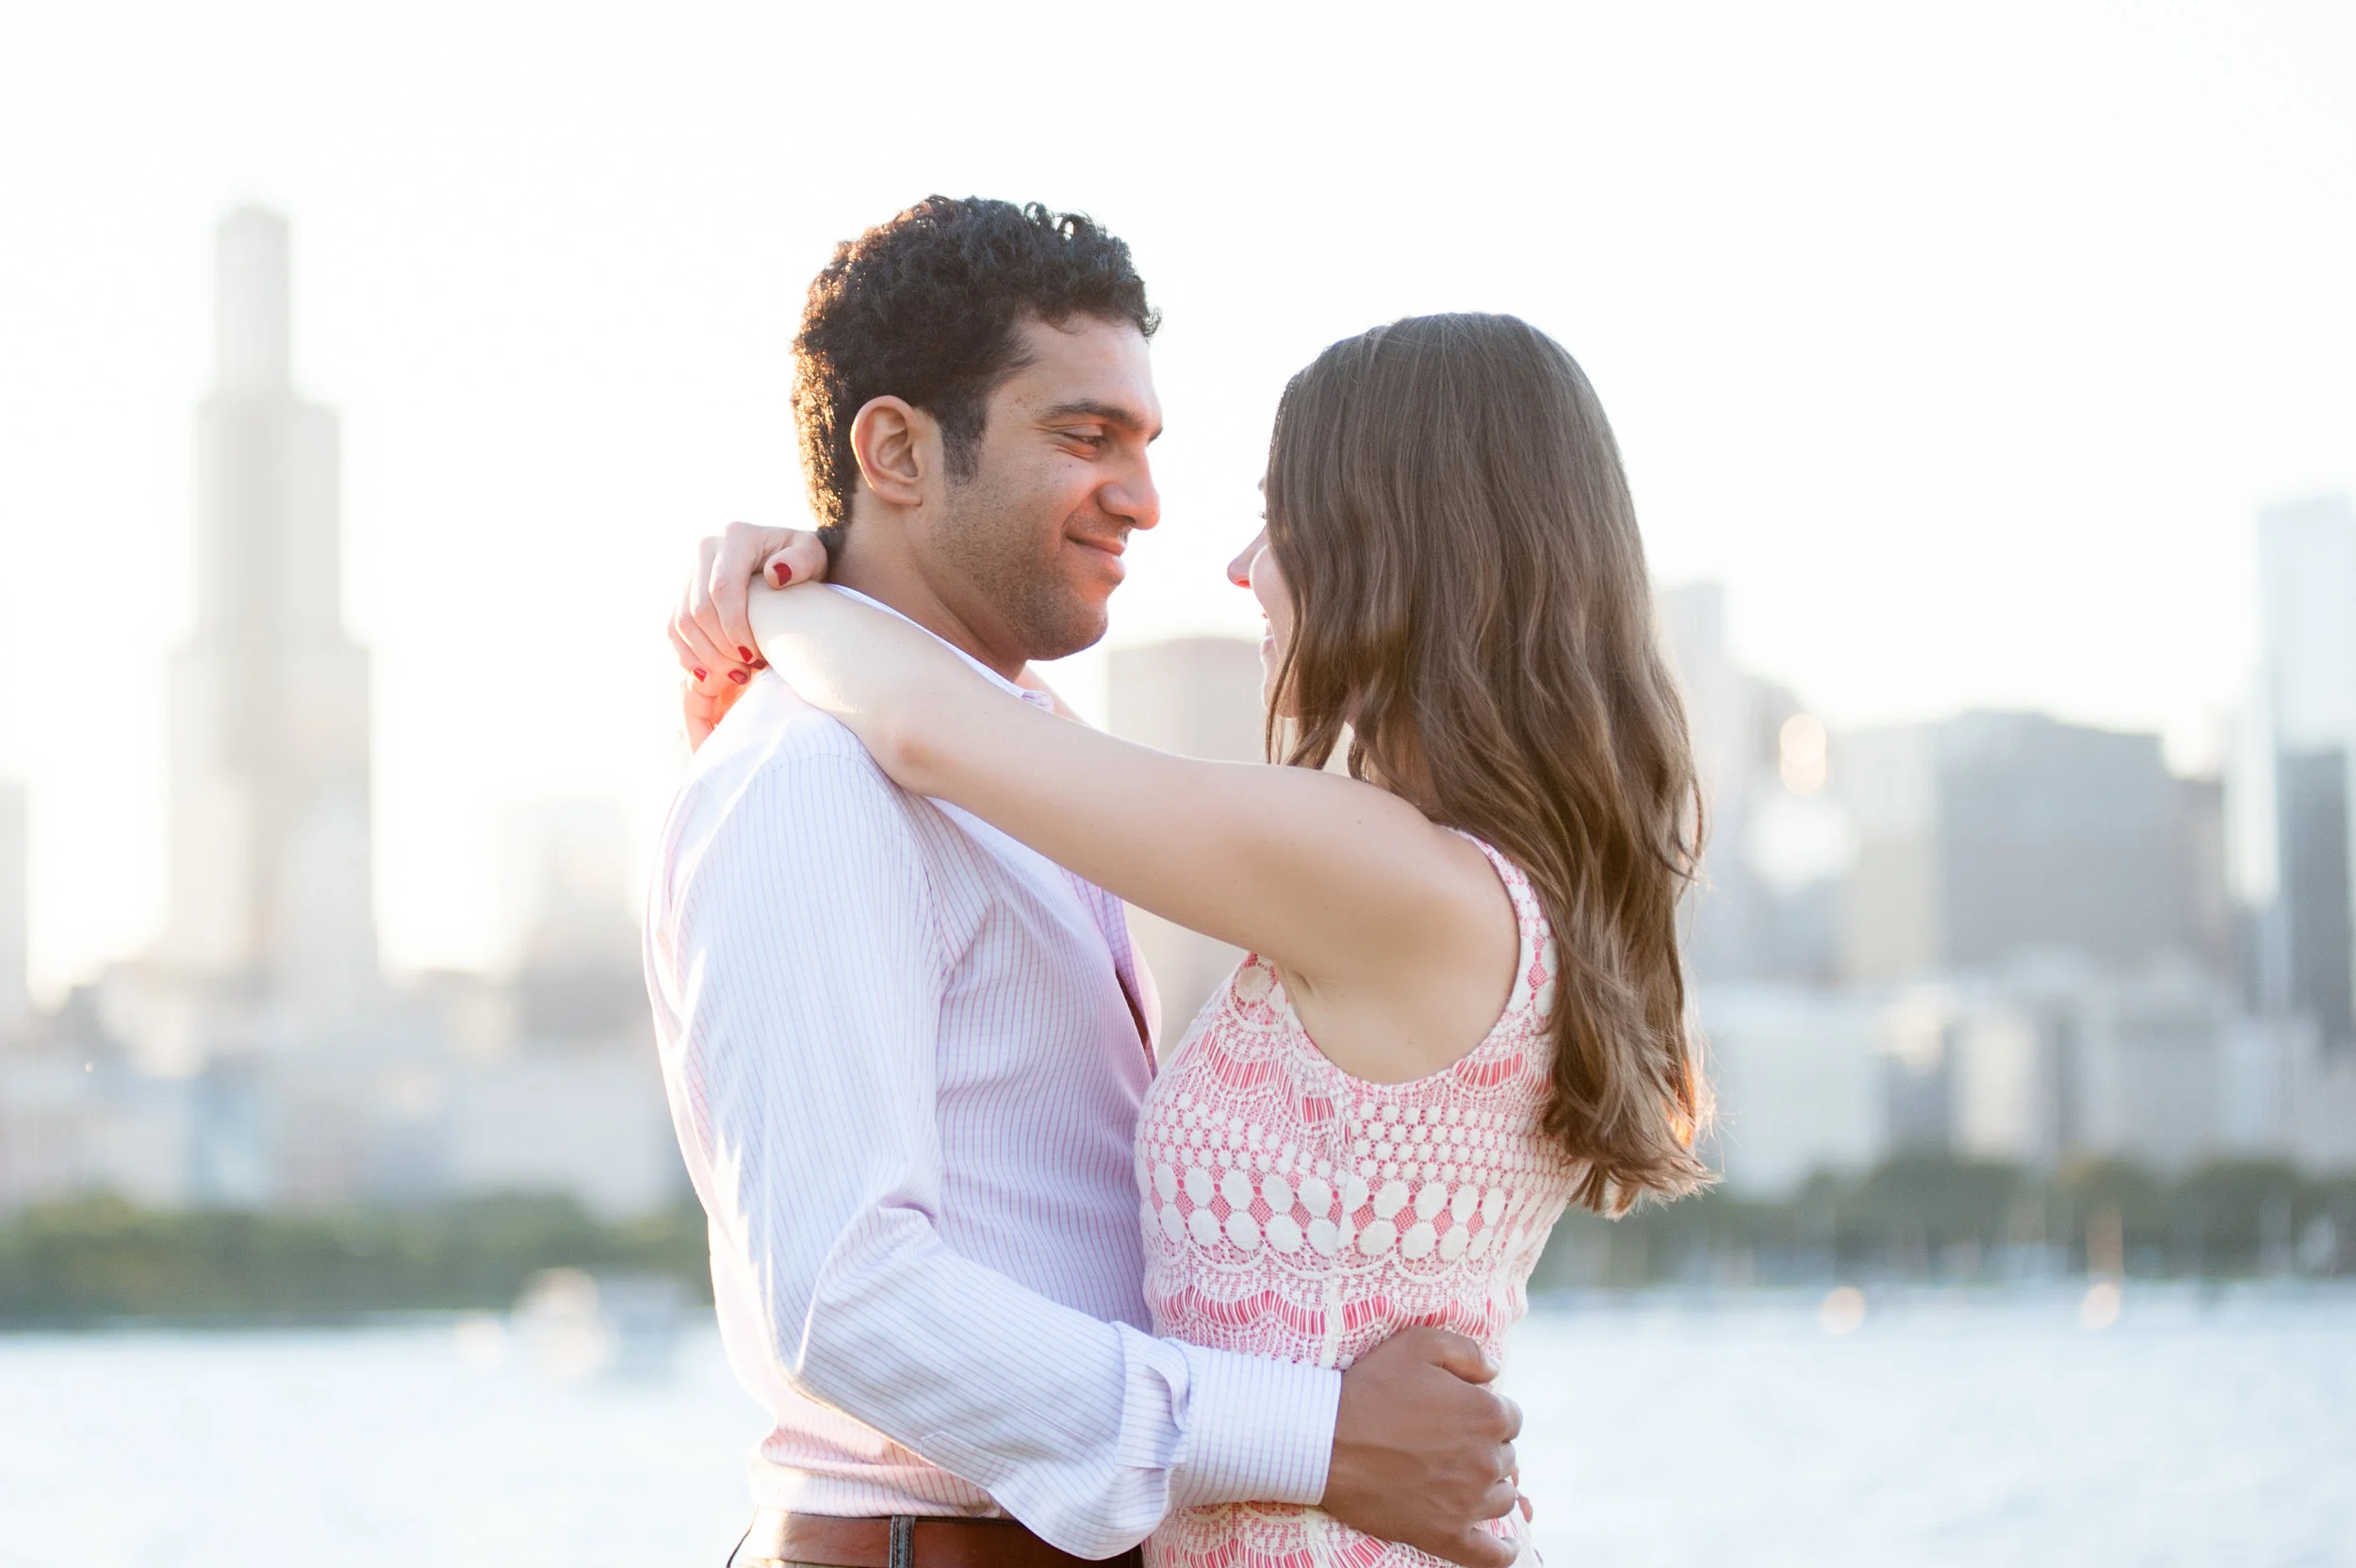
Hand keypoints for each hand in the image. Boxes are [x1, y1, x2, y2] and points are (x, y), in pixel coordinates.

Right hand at [670, 523, 829, 749]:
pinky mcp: (682, 591)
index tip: (754, 657)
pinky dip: (688, 655)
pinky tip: (709, 675)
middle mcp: (705, 547)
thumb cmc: (802, 561)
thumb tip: (775, 574)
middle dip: (721, 648)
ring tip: (735, 676)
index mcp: (735, 536)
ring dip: (705, 656)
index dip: (734, 627)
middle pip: (698, 609)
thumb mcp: (812, 555)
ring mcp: (689, 569)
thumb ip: (801, 561)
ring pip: (681, 621)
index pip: (723, 588)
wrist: (785, 559)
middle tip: (747, 672)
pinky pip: (673, 627)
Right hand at [1322, 1329, 1523, 1567]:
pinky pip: (1490, 1555)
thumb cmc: (1370, 1389)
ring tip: (1464, 1480)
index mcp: (1487, 1414)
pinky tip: (1506, 1543)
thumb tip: (1495, 1371)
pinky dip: (1502, 1551)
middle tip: (1449, 1443)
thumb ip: (1466, 1351)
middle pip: (1505, 1457)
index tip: (1460, 1414)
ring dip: (1490, 1488)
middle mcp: (1487, 1461)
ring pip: (1503, 1498)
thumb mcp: (1417, 1345)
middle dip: (1485, 1448)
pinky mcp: (1446, 1535)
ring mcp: (1468, 1503)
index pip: (1510, 1418)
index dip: (1486, 1413)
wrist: (1325, 1441)